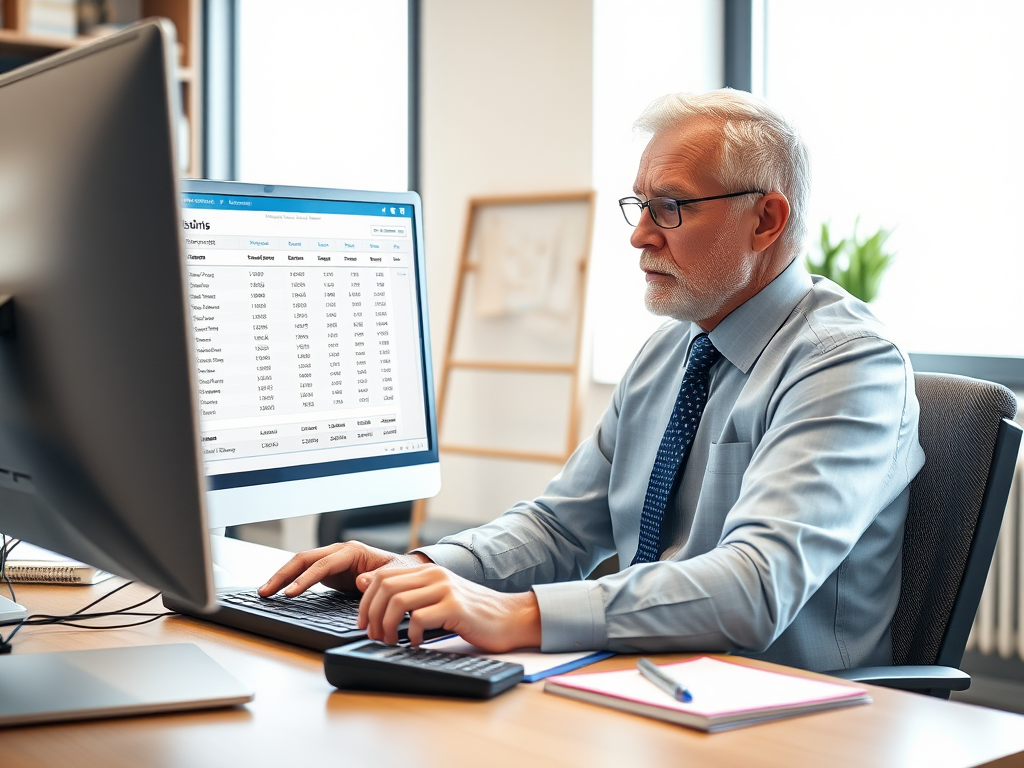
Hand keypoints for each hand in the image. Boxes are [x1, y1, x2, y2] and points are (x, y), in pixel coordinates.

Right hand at [258, 541, 429, 596]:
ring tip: (264, 591)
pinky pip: (305, 573)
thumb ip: (378, 579)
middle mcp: (339, 552)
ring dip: (282, 577)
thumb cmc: (400, 572)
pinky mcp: (330, 571)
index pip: (323, 564)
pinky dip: (290, 581)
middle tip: (266, 591)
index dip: (306, 579)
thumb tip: (361, 581)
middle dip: (283, 575)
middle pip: (304, 559)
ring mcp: (332, 560)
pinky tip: (279, 590)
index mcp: (352, 551)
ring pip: (301, 564)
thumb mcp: (394, 575)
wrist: (404, 571)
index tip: (291, 592)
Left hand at [356, 563, 541, 651]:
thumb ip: (410, 592)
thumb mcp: (439, 598)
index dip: (366, 600)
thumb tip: (369, 586)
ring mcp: (446, 589)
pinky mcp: (455, 607)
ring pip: (397, 602)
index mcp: (428, 572)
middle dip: (372, 615)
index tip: (364, 622)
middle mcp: (435, 575)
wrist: (510, 617)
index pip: (383, 576)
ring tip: (392, 641)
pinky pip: (419, 619)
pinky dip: (412, 635)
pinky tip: (417, 643)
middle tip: (375, 635)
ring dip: (387, 626)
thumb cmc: (473, 613)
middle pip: (385, 588)